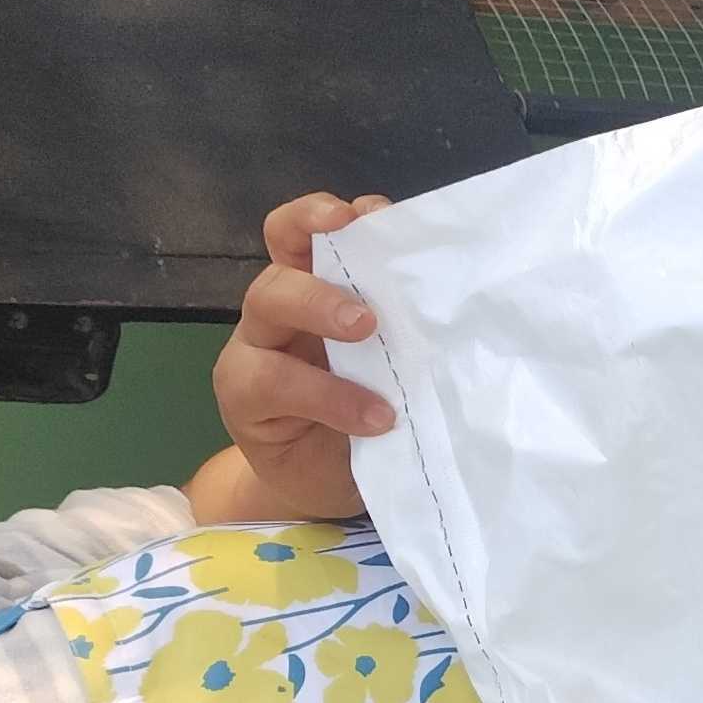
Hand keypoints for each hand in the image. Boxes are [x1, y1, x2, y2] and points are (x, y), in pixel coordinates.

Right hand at [209, 192, 396, 521]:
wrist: (332, 488)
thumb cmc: (370, 416)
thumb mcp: (395, 367)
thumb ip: (406, 329)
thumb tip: (458, 296)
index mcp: (314, 288)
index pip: (299, 234)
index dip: (320, 216)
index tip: (367, 214)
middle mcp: (280, 311)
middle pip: (281, 268)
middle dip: (324, 278)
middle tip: (369, 313)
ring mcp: (256, 349)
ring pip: (265, 305)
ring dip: (319, 315)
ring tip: (368, 338)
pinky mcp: (244, 398)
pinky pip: (274, 382)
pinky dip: (329, 397)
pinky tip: (374, 417)